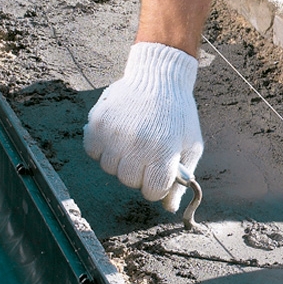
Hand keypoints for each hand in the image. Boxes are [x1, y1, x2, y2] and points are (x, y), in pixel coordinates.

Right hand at [83, 42, 201, 211]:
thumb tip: (169, 207)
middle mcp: (138, 145)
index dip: (156, 186)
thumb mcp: (190, 145)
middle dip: (138, 172)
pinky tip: (116, 133)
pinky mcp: (98, 122)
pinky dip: (102, 146)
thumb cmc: (177, 115)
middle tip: (146, 151)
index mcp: (164, 152)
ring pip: (109, 168)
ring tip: (132, 138)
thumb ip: (181, 178)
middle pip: (129, 181)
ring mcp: (115, 134)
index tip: (158, 174)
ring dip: (120, 159)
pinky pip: (92, 151)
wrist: (158, 76)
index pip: (153, 192)